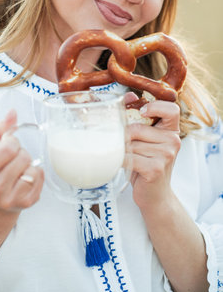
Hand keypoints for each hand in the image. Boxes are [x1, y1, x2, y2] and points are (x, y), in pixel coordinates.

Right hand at [0, 110, 43, 212]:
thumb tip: (12, 112)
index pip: (7, 148)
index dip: (12, 143)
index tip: (8, 147)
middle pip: (23, 157)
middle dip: (21, 153)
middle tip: (13, 160)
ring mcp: (11, 199)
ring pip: (33, 169)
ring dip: (29, 164)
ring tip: (19, 169)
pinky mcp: (27, 203)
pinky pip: (41, 178)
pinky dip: (37, 173)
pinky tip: (26, 177)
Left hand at [124, 94, 180, 210]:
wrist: (155, 196)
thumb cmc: (147, 164)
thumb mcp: (146, 140)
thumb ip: (139, 118)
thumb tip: (129, 95)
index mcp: (172, 130)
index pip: (171, 109)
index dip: (155, 106)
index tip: (141, 112)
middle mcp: (173, 141)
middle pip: (137, 128)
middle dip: (124, 137)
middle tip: (122, 145)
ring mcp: (166, 155)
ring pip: (130, 143)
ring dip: (122, 151)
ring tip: (125, 158)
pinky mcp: (155, 168)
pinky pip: (128, 157)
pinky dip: (119, 160)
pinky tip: (121, 164)